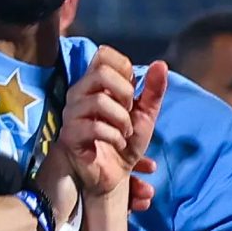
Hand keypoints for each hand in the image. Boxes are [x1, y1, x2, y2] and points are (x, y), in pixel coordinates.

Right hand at [51, 47, 161, 210]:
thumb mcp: (145, 115)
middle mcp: (80, 93)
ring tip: (125, 133)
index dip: (123, 67)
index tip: (132, 89)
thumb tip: (161, 64)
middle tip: (130, 111)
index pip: (103, 55)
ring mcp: (73, 113)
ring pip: (99, 101)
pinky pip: (95, 128)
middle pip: (100, 72)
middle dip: (124, 92)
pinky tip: (118, 143)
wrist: (112, 175)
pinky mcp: (71, 135)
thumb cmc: (124, 140)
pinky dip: (114, 137)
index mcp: (96, 83)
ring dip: (122, 120)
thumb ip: (153, 90)